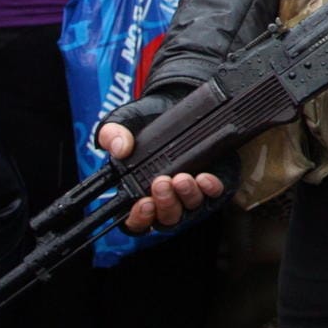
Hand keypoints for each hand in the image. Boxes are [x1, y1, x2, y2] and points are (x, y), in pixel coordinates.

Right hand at [96, 122, 224, 234]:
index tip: (144, 204)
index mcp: (137, 193)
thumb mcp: (121, 126)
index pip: (137, 221)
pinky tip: (205, 178)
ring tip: (183, 178)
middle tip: (162, 183)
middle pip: (167, 217)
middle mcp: (164, 198)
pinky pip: (214, 194)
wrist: (168, 107)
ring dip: (187, 195)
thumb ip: (113, 136)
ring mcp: (188, 193)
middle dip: (165, 203)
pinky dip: (210, 188)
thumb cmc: (140, 124)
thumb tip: (120, 148)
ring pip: (190, 207)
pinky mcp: (209, 182)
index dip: (140, 218)